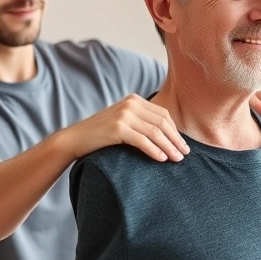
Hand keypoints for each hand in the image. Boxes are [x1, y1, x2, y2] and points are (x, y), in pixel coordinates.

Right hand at [70, 94, 190, 161]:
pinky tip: (162, 159)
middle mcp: (131, 103)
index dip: (175, 131)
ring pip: (155, 132)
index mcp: (134, 100)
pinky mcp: (118, 128)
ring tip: (177, 159)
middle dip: (176, 139)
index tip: (183, 145)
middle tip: (185, 154)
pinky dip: (155, 150)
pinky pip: (143, 140)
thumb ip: (141, 122)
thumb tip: (167, 137)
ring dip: (169, 147)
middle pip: (162, 123)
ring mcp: (124, 115)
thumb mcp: (123, 121)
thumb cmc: (101, 134)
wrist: (75, 138)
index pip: (163, 115)